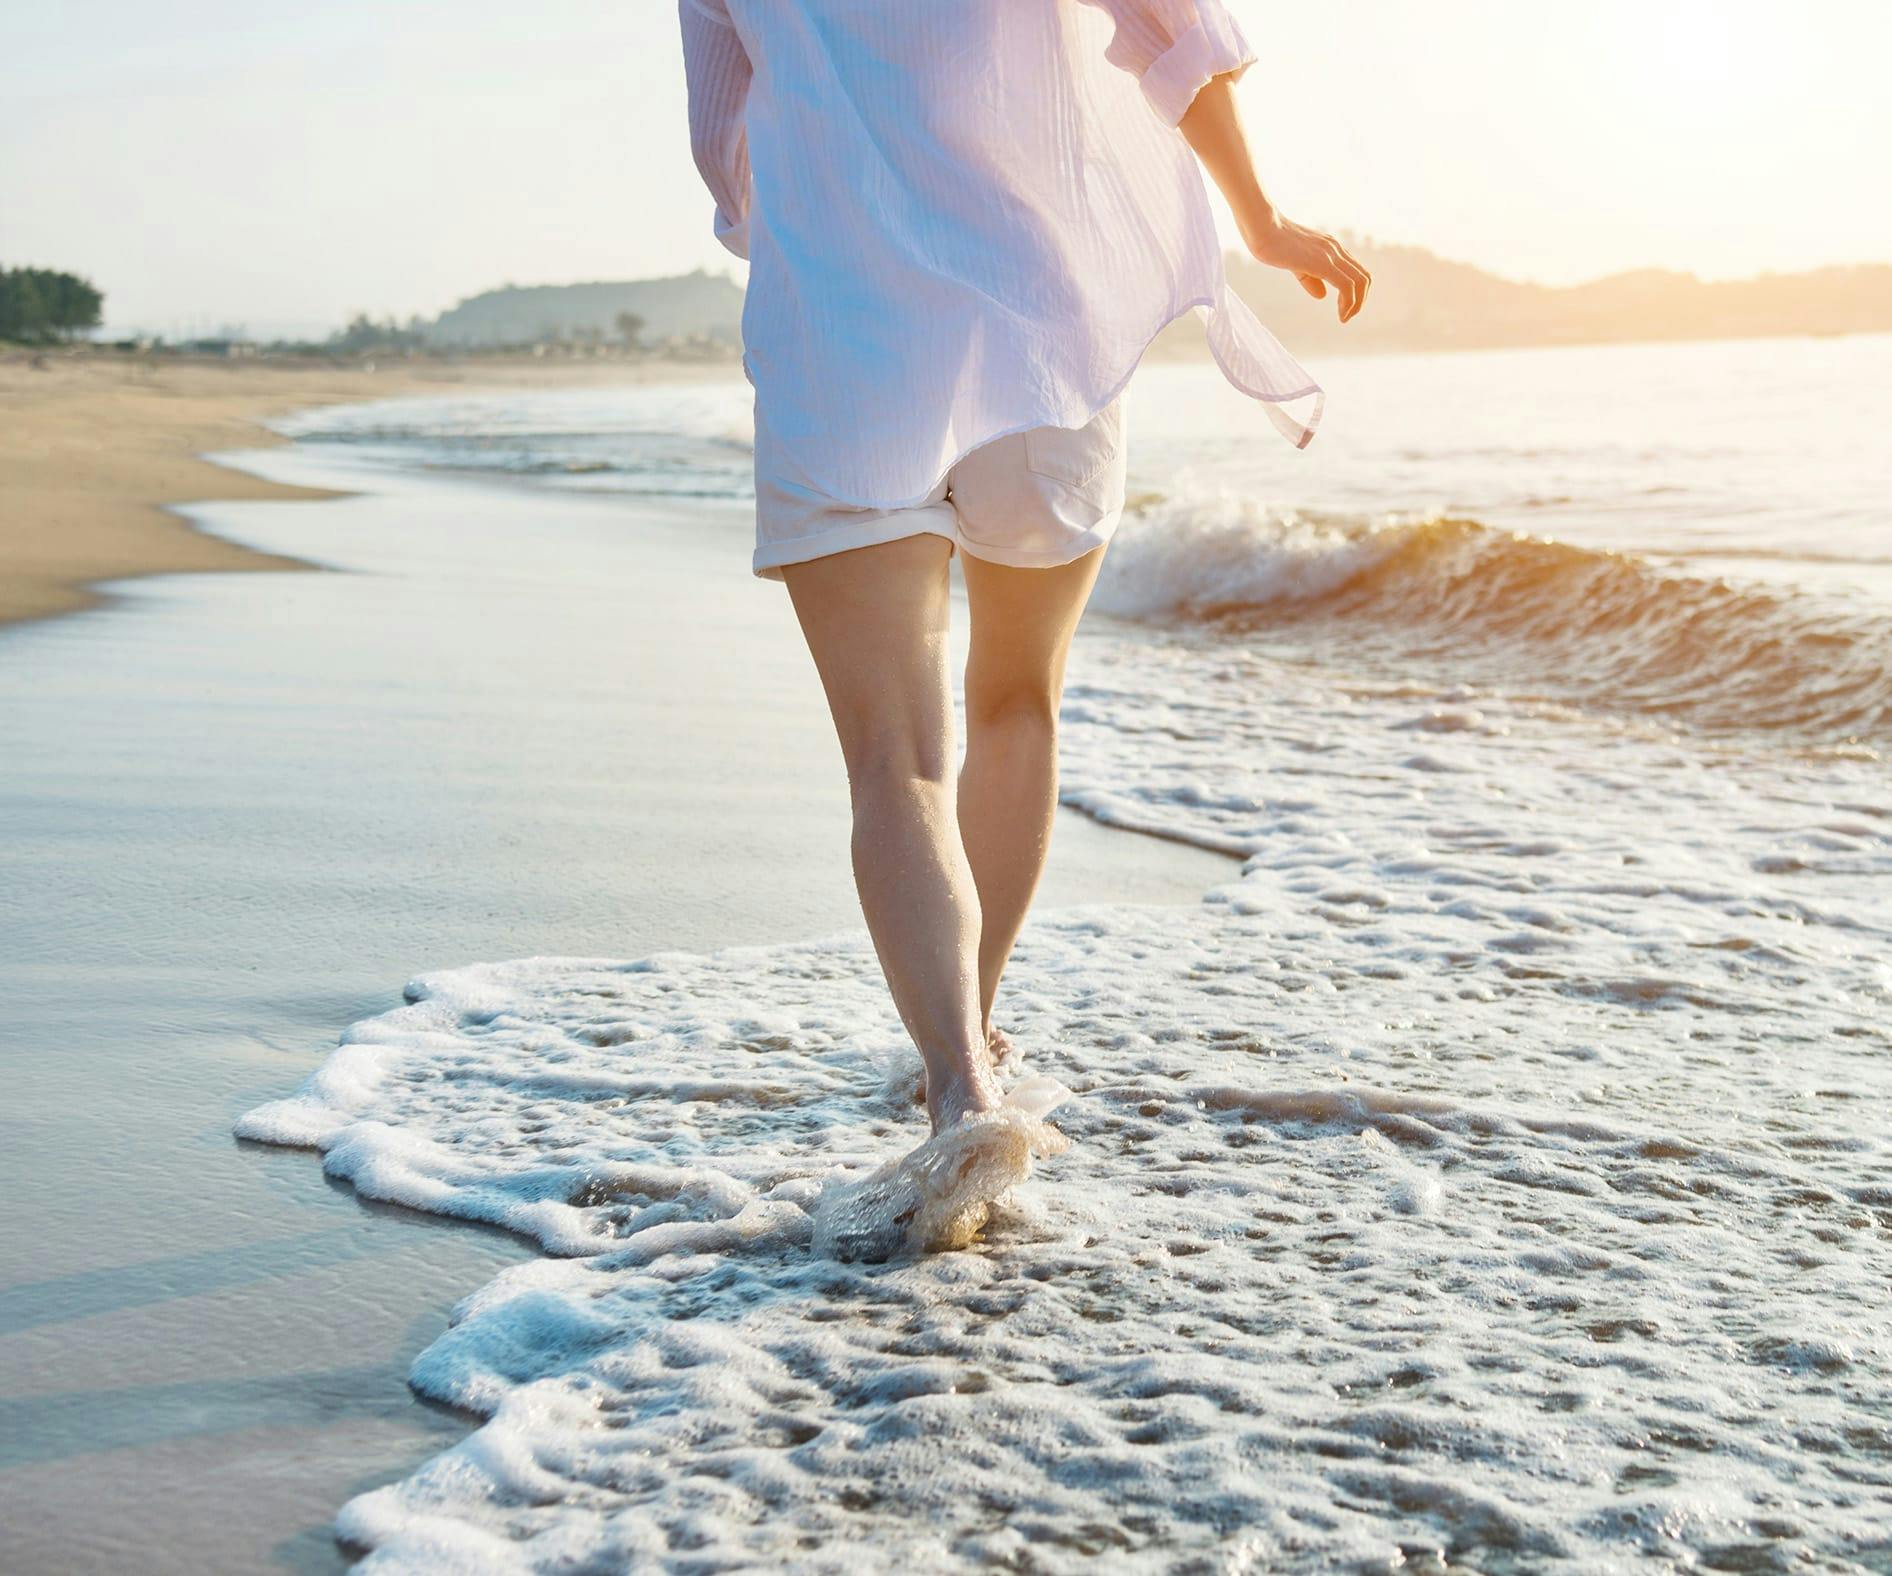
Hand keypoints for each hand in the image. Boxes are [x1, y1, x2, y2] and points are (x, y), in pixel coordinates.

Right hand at [1241, 211, 1371, 322]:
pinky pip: (1347, 286)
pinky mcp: (1323, 263)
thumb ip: (1310, 278)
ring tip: (1344, 318)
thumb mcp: (1295, 263)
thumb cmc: (1273, 243)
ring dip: (1356, 304)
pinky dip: (1348, 303)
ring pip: (1360, 282)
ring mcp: (1331, 254)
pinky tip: (1340, 314)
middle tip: (1346, 316)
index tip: (1343, 308)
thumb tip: (1322, 295)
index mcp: (1330, 248)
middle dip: (1360, 301)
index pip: (1356, 270)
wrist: (1263, 228)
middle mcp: (1335, 249)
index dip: (1356, 292)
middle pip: (1364, 277)